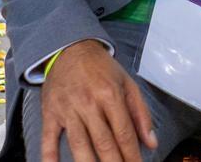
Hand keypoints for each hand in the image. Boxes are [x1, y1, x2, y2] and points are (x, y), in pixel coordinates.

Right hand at [41, 40, 157, 161]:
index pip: (124, 133)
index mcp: (110, 95)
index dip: (132, 155)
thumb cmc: (101, 68)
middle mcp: (89, 103)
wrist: (69, 48)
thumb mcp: (127, 83)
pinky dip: (50, 156)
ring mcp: (68, 109)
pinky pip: (49, 138)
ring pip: (79, 144)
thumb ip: (141, 113)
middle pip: (103, 142)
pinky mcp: (50, 113)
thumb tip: (151, 142)